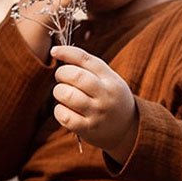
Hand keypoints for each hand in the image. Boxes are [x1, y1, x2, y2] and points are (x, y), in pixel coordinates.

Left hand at [50, 44, 137, 161]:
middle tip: (61, 77)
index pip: (86, 59)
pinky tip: (63, 109)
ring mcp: (97, 113)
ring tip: (62, 93)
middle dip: (62, 73)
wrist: (127, 129)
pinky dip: (59, 110)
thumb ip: (89, 67)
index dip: (67, 52)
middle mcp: (105, 95)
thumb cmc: (110, 98)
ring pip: (68, 95)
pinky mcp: (88, 129)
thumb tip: (59, 52)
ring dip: (59, 92)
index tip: (54, 51)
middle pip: (76, 76)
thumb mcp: (109, 79)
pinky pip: (65, 116)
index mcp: (110, 79)